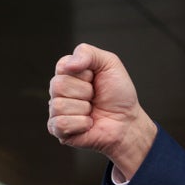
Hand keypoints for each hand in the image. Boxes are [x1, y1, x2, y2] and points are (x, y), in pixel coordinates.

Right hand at [47, 43, 155, 179]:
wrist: (128, 121)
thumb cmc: (119, 94)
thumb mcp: (109, 64)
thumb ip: (87, 53)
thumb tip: (68, 65)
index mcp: (68, 73)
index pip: (62, 66)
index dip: (84, 73)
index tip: (95, 79)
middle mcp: (59, 92)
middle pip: (58, 85)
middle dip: (85, 92)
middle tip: (95, 97)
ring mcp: (57, 111)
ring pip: (59, 105)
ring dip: (84, 109)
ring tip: (92, 111)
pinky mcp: (59, 131)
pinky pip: (60, 124)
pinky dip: (80, 124)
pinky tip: (88, 124)